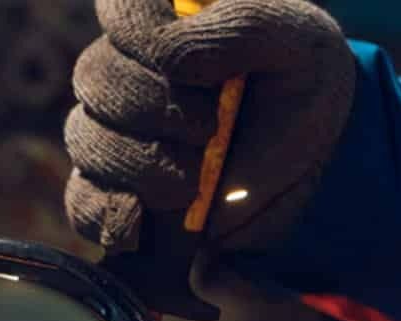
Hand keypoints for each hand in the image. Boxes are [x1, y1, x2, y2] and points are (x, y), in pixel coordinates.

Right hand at [64, 0, 354, 249]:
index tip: (190, 66)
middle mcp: (127, 69)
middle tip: (211, 129)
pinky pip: (82, 202)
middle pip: (98, 81)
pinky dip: (104, 214)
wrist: (318, 158)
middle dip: (154, 110)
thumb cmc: (302, 80)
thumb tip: (167, 60)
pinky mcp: (120, 189)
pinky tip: (139, 219)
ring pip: (88, 141)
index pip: (120, 7)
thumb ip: (239, 29)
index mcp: (162, 18)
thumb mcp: (295, 41)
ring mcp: (117, 131)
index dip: (141, 34)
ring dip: (141, 165)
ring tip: (195, 180)